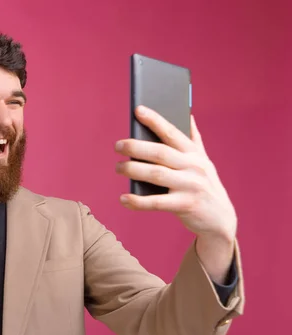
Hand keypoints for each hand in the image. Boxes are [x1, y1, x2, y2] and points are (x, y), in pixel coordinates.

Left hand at [114, 105, 236, 241]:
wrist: (221, 220)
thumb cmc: (204, 186)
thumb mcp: (203, 162)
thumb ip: (194, 140)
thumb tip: (187, 115)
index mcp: (195, 154)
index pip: (172, 132)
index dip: (155, 120)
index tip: (138, 110)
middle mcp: (194, 167)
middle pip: (160, 152)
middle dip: (136, 147)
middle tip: (118, 145)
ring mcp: (191, 186)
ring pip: (156, 174)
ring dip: (133, 170)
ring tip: (118, 168)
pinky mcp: (186, 205)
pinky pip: (157, 202)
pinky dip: (138, 201)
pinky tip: (124, 199)